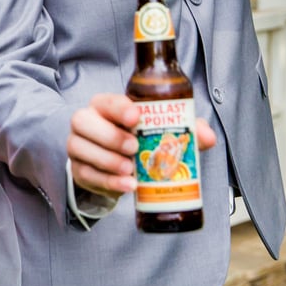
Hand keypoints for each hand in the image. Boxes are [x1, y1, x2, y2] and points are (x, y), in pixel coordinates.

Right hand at [68, 92, 216, 198]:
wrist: (117, 163)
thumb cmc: (138, 138)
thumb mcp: (161, 131)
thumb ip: (185, 129)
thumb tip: (207, 136)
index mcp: (105, 106)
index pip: (105, 100)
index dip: (118, 107)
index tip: (136, 117)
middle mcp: (87, 122)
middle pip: (83, 121)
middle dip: (109, 135)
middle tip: (134, 148)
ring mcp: (78, 146)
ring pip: (79, 148)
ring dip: (107, 160)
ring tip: (130, 170)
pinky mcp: (79, 170)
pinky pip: (86, 174)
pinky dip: (108, 182)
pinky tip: (128, 186)